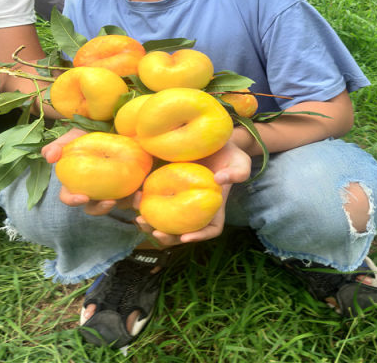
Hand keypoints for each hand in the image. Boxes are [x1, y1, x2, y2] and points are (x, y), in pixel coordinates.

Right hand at [42, 127, 135, 215]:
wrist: (108, 128)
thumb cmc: (86, 136)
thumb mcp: (71, 137)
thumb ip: (57, 145)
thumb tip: (49, 157)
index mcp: (75, 183)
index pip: (69, 197)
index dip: (73, 200)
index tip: (82, 197)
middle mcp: (93, 190)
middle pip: (94, 208)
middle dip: (101, 209)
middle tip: (110, 202)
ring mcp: (111, 189)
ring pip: (117, 205)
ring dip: (125, 204)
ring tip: (133, 197)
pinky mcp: (129, 184)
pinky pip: (134, 195)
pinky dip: (139, 197)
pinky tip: (144, 192)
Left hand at [134, 140, 250, 245]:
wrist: (215, 139)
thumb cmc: (231, 153)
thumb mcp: (241, 161)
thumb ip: (238, 172)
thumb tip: (219, 180)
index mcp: (214, 206)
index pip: (211, 229)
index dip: (199, 236)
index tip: (185, 237)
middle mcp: (195, 206)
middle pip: (182, 231)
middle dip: (168, 236)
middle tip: (155, 231)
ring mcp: (180, 197)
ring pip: (165, 219)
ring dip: (151, 224)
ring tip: (139, 218)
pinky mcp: (167, 184)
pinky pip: (155, 199)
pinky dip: (144, 202)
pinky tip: (136, 196)